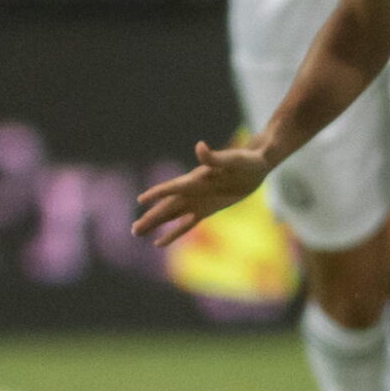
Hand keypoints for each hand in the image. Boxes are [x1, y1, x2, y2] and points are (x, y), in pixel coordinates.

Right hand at [133, 139, 273, 246]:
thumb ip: (214, 157)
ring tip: (137, 232)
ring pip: (171, 216)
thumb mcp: (232, 159)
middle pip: (167, 206)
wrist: (256, 166)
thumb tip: (200, 147)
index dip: (158, 193)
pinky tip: (160, 243)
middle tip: (133, 229)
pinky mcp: (206, 210)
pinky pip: (186, 224)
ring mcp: (198, 201)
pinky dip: (173, 233)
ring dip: (155, 224)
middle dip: (151, 218)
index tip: (140, 200)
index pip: (173, 187)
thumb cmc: (245, 160)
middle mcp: (193, 190)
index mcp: (196, 179)